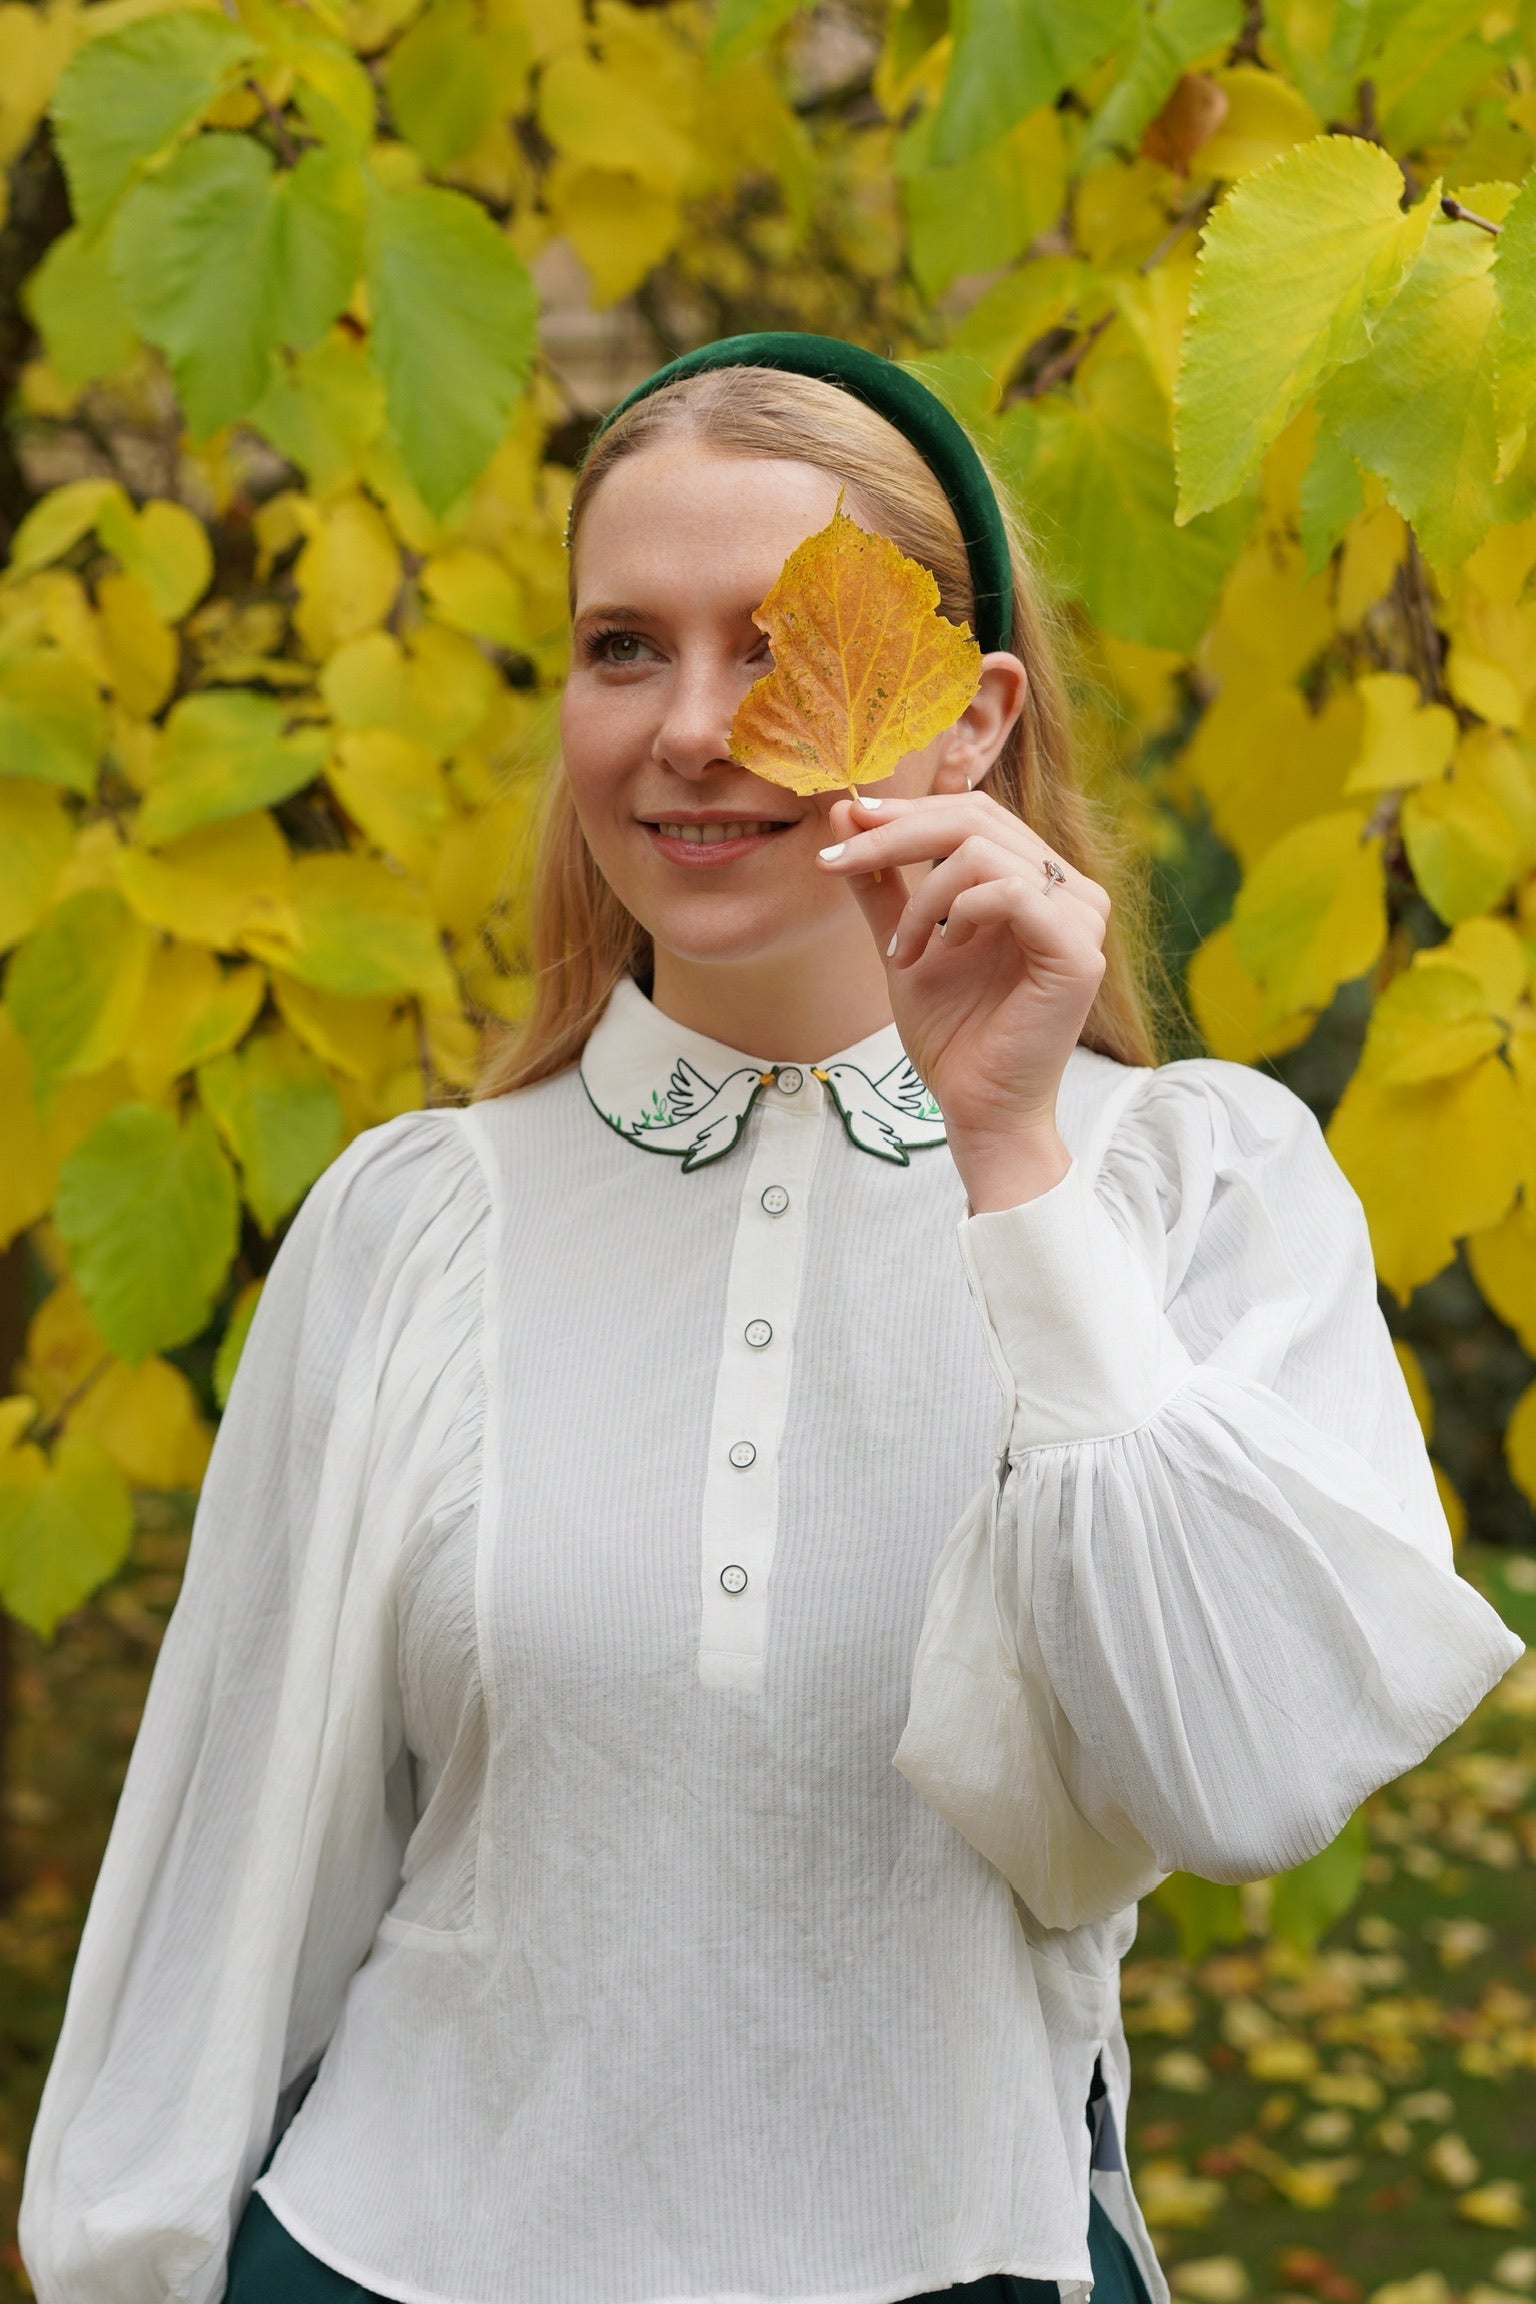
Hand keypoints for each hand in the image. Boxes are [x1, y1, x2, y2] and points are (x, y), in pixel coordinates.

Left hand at [817, 789, 1109, 1212]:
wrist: (977, 1107)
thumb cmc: (952, 1033)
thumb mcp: (903, 941)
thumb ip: (881, 880)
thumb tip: (845, 807)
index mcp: (1036, 880)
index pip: (973, 813)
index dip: (907, 810)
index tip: (845, 821)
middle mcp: (1069, 889)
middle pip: (976, 818)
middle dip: (896, 834)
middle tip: (839, 858)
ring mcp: (1081, 916)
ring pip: (985, 850)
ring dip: (923, 898)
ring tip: (904, 949)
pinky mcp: (1079, 950)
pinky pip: (1010, 892)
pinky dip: (960, 913)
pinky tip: (944, 950)